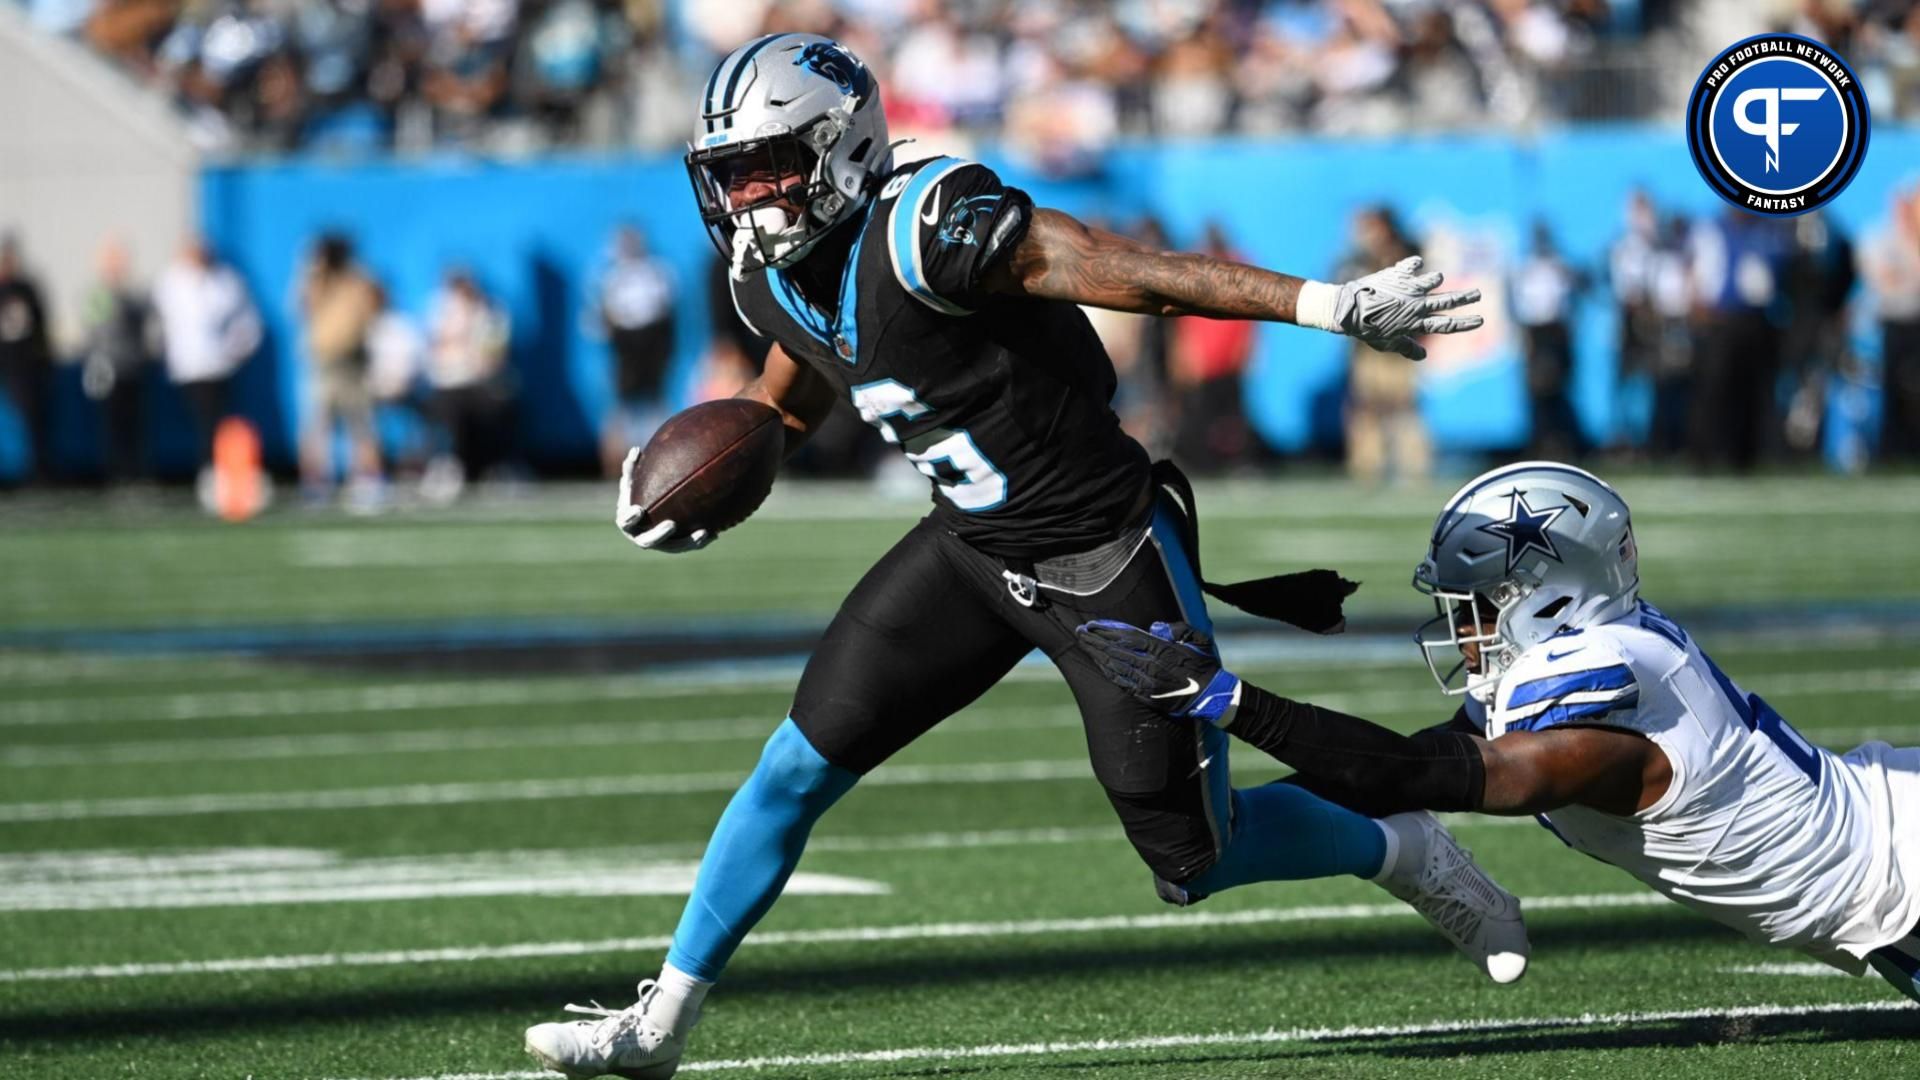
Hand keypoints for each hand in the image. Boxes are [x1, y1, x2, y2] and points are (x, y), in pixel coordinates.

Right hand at [615, 448, 714, 553]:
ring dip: (687, 542)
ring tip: (703, 533)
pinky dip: (699, 542)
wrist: (649, 512)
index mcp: (627, 521)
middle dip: (659, 535)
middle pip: (647, 541)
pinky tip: (714, 534)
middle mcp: (640, 537)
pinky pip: (687, 546)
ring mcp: (658, 544)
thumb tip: (635, 449)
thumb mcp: (633, 480)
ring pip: (673, 547)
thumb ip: (631, 467)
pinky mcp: (673, 547)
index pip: (625, 522)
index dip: (630, 518)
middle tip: (671, 524)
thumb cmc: (638, 492)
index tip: (639, 509)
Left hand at [1076, 619, 1240, 723]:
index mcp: (1162, 650)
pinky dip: (1108, 673)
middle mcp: (1151, 665)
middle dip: (1095, 641)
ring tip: (1083, 645)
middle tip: (1079, 633)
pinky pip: (1122, 683)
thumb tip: (1154, 627)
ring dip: (1097, 655)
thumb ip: (1177, 629)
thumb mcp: (1198, 639)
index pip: (1127, 637)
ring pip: (1115, 666)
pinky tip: (1098, 665)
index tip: (1092, 624)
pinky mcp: (1147, 695)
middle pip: (1115, 651)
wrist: (1212, 696)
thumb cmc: (1205, 665)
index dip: (1107, 630)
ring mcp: (1147, 682)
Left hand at [1335, 256, 1482, 360]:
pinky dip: (1415, 263)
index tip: (1480, 320)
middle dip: (1465, 297)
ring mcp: (1407, 288)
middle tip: (1480, 292)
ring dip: (1435, 279)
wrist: (1347, 309)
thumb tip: (1424, 356)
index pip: (1445, 325)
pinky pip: (1412, 264)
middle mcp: (1415, 305)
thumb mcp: (1386, 344)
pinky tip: (1417, 263)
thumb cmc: (1366, 330)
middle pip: (1447, 301)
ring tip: (1438, 278)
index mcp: (1415, 323)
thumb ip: (1406, 348)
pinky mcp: (1397, 274)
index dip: (1464, 323)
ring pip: (1433, 280)